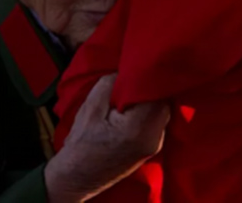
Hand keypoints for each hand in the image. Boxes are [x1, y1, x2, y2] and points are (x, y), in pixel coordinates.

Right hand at [45, 74, 169, 202]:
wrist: (78, 176)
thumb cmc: (81, 142)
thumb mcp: (91, 107)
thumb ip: (111, 84)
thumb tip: (127, 68)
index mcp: (138, 127)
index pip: (156, 92)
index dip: (148, 76)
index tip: (138, 65)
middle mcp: (153, 137)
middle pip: (164, 101)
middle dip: (151, 87)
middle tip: (136, 77)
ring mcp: (155, 145)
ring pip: (163, 111)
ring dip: (151, 99)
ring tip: (134, 92)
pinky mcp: (152, 148)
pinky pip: (158, 121)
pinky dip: (150, 111)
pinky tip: (136, 107)